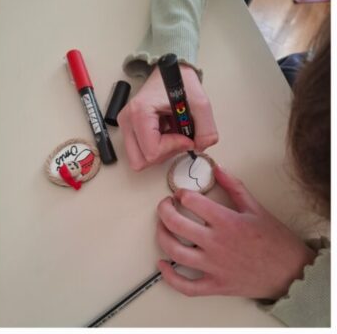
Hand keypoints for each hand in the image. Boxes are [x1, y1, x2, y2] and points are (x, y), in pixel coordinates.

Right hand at [117, 63, 217, 169]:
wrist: (169, 72)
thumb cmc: (181, 83)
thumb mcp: (202, 104)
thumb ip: (206, 131)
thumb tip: (198, 149)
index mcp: (140, 112)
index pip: (152, 151)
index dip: (175, 148)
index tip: (187, 135)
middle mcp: (127, 120)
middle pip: (140, 160)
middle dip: (165, 154)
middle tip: (179, 138)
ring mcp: (125, 124)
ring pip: (140, 159)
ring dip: (161, 151)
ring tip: (173, 132)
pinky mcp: (128, 127)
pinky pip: (141, 150)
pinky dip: (157, 147)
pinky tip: (166, 130)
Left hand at [156, 165, 315, 299]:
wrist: (293, 273)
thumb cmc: (276, 242)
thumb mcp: (256, 209)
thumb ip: (234, 187)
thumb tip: (217, 169)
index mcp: (226, 222)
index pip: (191, 201)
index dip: (181, 193)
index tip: (181, 194)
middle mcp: (216, 243)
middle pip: (175, 224)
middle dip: (164, 210)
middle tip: (166, 205)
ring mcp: (214, 266)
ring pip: (174, 252)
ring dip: (161, 236)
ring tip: (162, 227)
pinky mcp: (216, 285)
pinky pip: (187, 286)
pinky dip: (170, 277)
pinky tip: (162, 266)